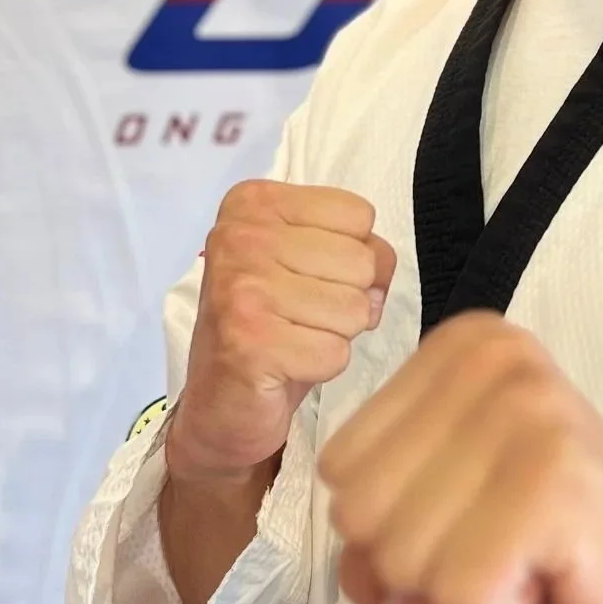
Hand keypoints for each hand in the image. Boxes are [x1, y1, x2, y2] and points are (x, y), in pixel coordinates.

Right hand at [167, 180, 396, 482]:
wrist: (221, 401)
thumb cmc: (274, 322)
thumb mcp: (311, 262)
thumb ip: (355, 246)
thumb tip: (381, 273)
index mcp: (254, 202)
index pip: (359, 215)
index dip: (353, 255)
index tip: (311, 277)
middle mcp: (240, 235)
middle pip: (363, 260)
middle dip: (348, 299)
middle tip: (303, 316)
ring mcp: (241, 288)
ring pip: (355, 308)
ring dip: (335, 334)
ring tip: (295, 338)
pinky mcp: (249, 342)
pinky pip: (336, 352)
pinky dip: (321, 367)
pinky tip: (286, 365)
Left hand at [316, 312, 602, 603]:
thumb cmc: (559, 572)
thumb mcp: (441, 537)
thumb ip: (372, 539)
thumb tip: (371, 568)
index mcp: (466, 346)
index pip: (338, 466)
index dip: (393, 532)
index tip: (477, 524)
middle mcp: (497, 356)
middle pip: (357, 509)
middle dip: (421, 566)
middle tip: (509, 552)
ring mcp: (531, 412)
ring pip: (399, 553)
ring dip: (463, 592)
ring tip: (537, 563)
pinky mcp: (558, 482)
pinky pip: (456, 590)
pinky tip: (560, 583)